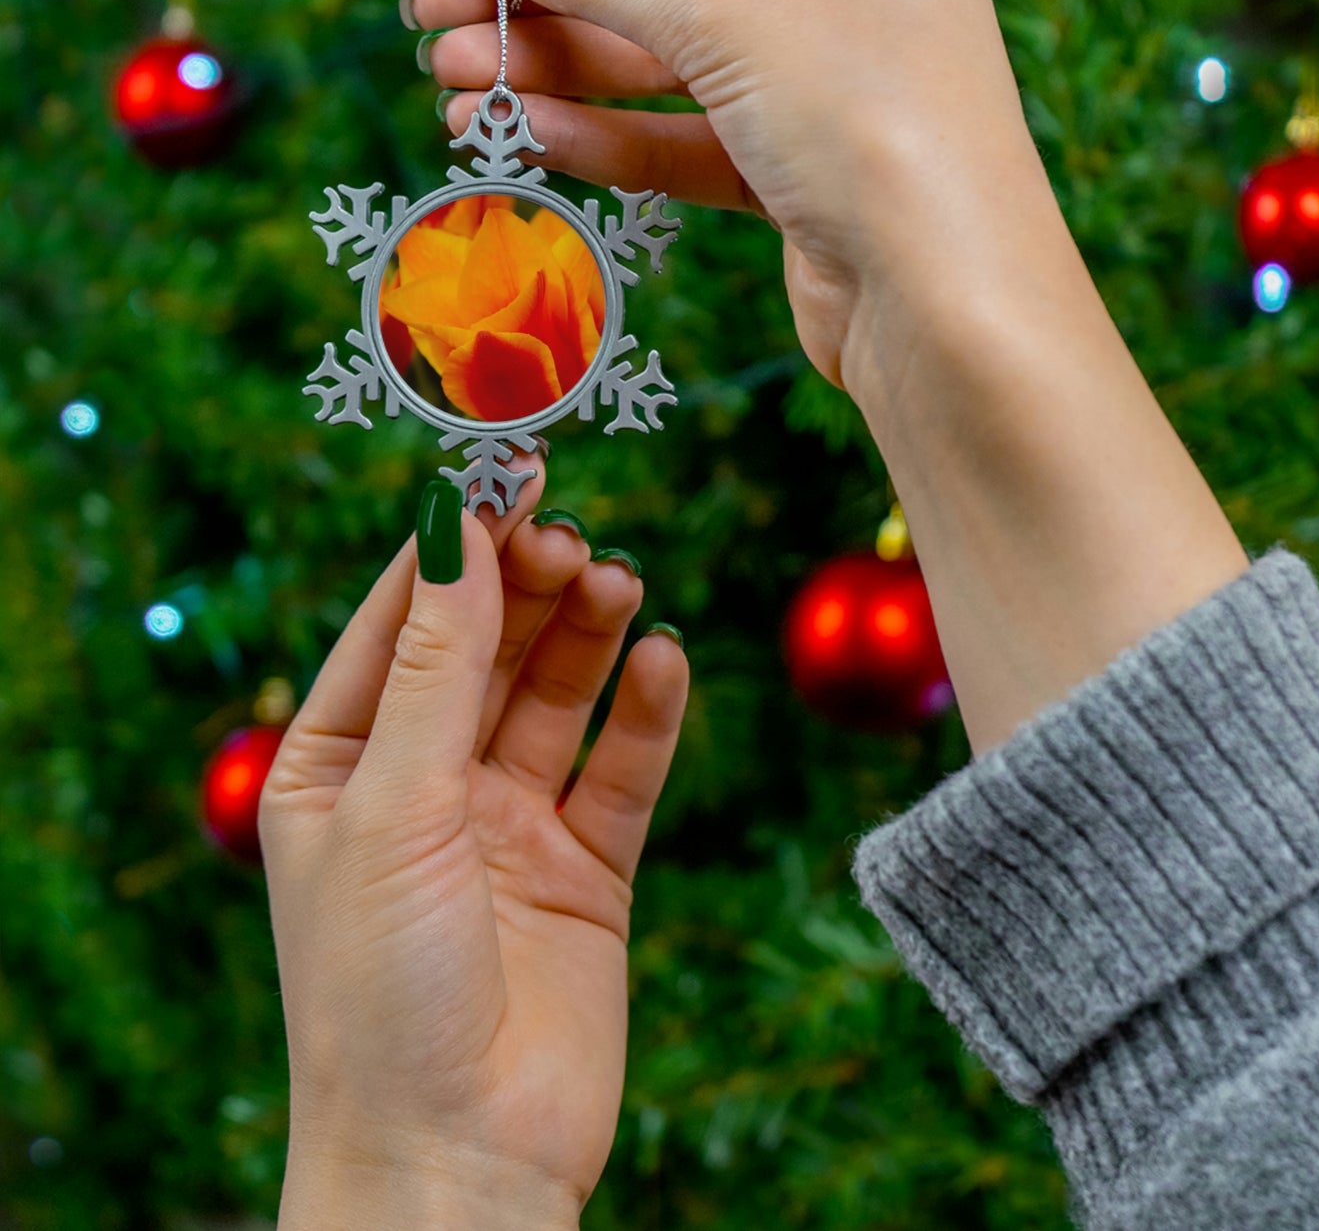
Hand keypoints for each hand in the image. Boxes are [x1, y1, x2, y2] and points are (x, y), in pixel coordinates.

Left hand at [260, 469, 687, 1227]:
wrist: (458, 1162)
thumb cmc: (380, 991)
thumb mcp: (394, 805)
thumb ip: (437, 664)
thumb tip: (454, 522)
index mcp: (340, 765)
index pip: (400, 623)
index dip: (453, 545)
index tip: (506, 471)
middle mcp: (424, 785)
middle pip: (487, 648)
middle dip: (527, 586)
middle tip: (572, 537)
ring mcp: (508, 825)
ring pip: (557, 696)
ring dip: (589, 634)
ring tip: (620, 583)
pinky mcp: (586, 868)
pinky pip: (622, 769)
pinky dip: (647, 714)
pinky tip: (665, 661)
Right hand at [411, 0, 1065, 392]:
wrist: (947, 311)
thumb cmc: (872, 126)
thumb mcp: (728, 19)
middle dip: (543, 1)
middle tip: (431, 22)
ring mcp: (822, 83)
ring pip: (664, 65)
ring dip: (558, 75)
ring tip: (453, 89)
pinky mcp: (798, 173)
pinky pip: (685, 139)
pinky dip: (608, 137)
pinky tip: (527, 137)